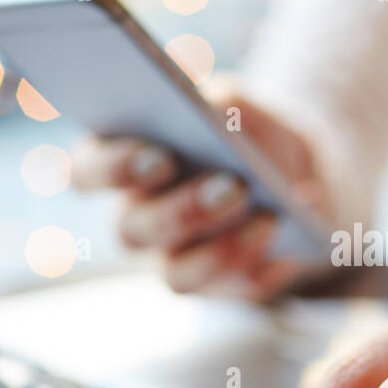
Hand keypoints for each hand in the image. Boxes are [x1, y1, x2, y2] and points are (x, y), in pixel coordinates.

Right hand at [70, 78, 328, 300]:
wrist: (301, 177)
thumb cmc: (249, 133)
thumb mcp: (242, 104)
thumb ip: (221, 99)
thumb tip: (216, 108)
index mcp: (120, 165)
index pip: (86, 172)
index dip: (112, 169)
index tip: (159, 156)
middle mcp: (134, 222)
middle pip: (133, 229)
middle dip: (182, 210)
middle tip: (230, 187)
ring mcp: (172, 262)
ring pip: (178, 274)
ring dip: (223, 249)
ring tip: (267, 217)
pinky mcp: (222, 288)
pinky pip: (236, 288)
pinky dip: (264, 263)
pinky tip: (287, 240)